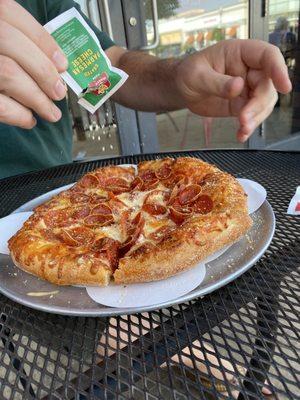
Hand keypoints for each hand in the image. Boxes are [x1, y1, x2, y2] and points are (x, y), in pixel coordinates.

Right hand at [0, 0, 67, 127]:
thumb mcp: (1, 44)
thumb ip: (21, 46)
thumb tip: (56, 68)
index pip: (11, 14)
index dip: (42, 40)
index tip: (62, 64)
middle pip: (12, 43)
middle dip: (43, 71)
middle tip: (59, 93)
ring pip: (8, 73)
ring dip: (38, 98)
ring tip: (51, 112)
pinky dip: (20, 115)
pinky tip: (29, 119)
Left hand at [176, 39, 291, 141]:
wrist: (181, 89)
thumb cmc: (187, 74)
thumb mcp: (197, 76)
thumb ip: (217, 82)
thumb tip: (238, 87)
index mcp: (240, 53)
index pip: (267, 56)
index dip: (278, 69)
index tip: (284, 87)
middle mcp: (248, 69)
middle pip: (267, 85)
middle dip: (259, 104)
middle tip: (243, 119)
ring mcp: (247, 88)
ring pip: (264, 103)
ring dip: (255, 118)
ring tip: (242, 129)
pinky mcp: (242, 104)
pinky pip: (252, 115)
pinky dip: (248, 127)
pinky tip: (241, 135)